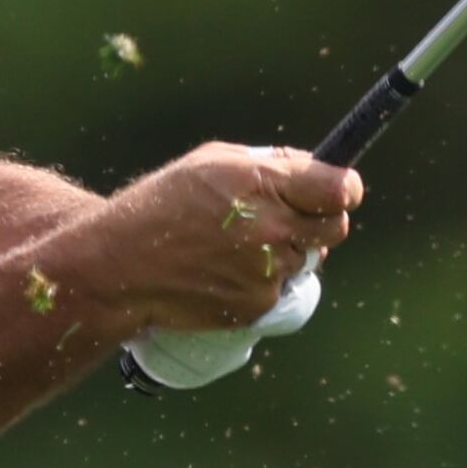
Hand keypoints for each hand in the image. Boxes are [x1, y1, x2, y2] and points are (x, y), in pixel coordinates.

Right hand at [65, 141, 361, 333]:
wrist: (122, 268)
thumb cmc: (163, 206)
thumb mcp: (213, 162)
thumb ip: (271, 163)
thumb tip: (318, 169)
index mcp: (261, 183)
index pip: (339, 189)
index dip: (344, 188)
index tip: (339, 189)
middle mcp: (269, 228)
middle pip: (335, 228)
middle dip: (322, 220)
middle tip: (292, 217)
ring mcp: (265, 271)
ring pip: (307, 259)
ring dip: (287, 251)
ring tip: (239, 245)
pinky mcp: (257, 305)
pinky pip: (281, 288)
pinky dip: (264, 279)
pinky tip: (226, 270)